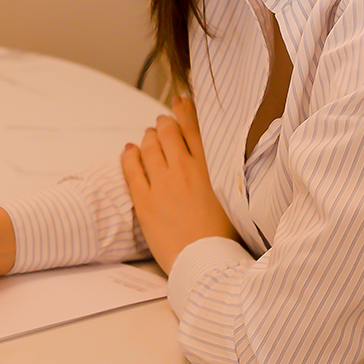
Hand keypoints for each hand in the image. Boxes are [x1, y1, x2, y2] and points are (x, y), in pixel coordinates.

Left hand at [121, 96, 238, 273]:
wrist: (206, 262)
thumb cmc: (226, 237)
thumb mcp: (235, 198)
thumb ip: (226, 176)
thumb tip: (222, 163)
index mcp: (210, 168)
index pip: (194, 128)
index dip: (185, 110)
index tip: (181, 101)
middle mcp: (184, 169)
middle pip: (168, 133)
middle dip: (164, 123)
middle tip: (162, 122)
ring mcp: (161, 184)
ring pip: (149, 148)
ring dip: (148, 137)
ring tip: (148, 135)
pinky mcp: (144, 200)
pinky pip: (131, 170)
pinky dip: (129, 156)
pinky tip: (129, 150)